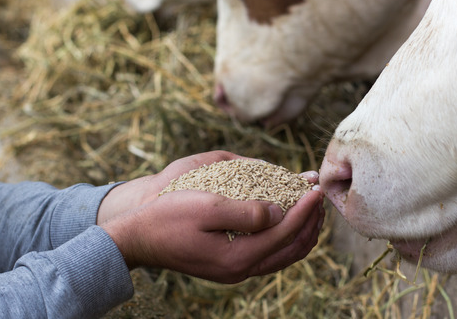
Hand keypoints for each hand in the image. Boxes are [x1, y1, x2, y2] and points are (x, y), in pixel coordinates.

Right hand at [98, 151, 324, 282]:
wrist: (137, 239)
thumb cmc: (167, 217)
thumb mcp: (207, 206)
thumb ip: (247, 211)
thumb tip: (281, 213)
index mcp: (238, 257)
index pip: (285, 232)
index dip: (305, 208)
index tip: (316, 188)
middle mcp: (240, 269)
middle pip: (292, 249)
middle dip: (310, 222)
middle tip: (319, 196)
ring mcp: (235, 269)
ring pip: (283, 255)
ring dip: (301, 231)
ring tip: (310, 207)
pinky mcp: (228, 264)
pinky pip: (269, 253)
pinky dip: (284, 236)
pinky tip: (284, 218)